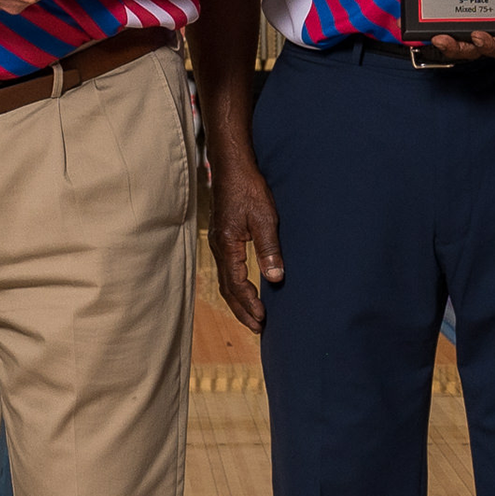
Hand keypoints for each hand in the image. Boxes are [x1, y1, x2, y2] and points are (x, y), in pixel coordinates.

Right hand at [208, 154, 282, 332]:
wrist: (232, 167)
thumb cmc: (248, 189)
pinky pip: (227, 269)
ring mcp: (218, 242)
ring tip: (252, 315)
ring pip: (225, 280)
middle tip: (257, 328)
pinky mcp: (223, 237)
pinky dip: (235, 285)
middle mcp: (219, 247)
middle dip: (242, 310)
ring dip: (238, 300)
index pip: (236, 284)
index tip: (263, 319)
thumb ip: (269, 249)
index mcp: (227, 246)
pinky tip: (245, 287)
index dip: (249, 304)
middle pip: (227, 288)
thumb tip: (275, 278)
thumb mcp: (264, 219)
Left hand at [412, 0, 494, 63]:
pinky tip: (415, 15)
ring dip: (443, 39)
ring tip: (427, 32)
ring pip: (458, 38)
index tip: (478, 36)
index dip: (489, 45)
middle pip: (473, 48)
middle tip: (443, 38)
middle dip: (457, 47)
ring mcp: (479, 21)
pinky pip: (448, 18)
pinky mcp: (466, 9)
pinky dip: (432, 20)